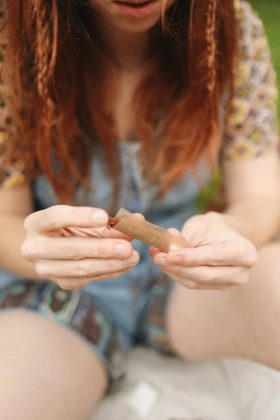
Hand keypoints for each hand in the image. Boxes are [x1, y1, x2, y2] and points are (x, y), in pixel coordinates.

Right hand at [21, 205, 138, 289]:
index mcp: (35, 223)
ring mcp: (45, 269)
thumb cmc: (72, 227)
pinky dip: (110, 272)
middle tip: (127, 246)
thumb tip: (137, 221)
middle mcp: (33, 248)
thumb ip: (108, 221)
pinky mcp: (62, 283)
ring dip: (111, 263)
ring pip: (81, 268)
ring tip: (133, 256)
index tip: (104, 217)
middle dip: (102, 248)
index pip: (56, 217)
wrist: (53, 248)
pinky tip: (126, 265)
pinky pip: (89, 279)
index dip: (80, 217)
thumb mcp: (84, 219)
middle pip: (70, 249)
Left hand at [151, 212, 257, 289]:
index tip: (170, 254)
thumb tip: (167, 244)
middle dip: (178, 267)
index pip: (214, 257)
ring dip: (173, 271)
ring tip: (156, 256)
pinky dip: (175, 274)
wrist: (225, 236)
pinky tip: (163, 263)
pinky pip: (191, 284)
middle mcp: (240, 272)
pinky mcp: (213, 288)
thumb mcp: (202, 224)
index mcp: (244, 252)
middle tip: (157, 256)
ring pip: (195, 282)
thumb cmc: (213, 228)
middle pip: (205, 275)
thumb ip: (186, 237)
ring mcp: (228, 283)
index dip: (191, 258)